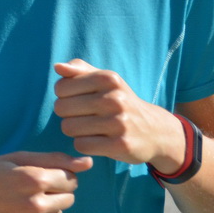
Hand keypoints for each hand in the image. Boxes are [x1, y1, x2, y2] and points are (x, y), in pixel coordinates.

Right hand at [0, 152, 90, 212]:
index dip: (57, 174)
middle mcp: (35, 205)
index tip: (39, 174)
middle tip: (28, 188)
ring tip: (18, 201)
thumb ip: (52, 159)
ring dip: (46, 208)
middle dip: (55, 191)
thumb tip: (87, 162)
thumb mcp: (12, 159)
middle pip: (68, 198)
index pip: (71, 179)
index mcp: (34, 180)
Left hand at [53, 60, 185, 170]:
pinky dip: (84, 145)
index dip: (64, 97)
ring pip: (68, 128)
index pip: (60, 88)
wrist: (155, 131)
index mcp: (108, 78)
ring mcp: (119, 122)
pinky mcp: (120, 144)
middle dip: (68, 115)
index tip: (79, 100)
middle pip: (61, 108)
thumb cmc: (120, 102)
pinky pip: (81, 145)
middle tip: (86, 117)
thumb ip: (79, 69)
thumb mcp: (105, 81)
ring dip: (75, 131)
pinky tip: (97, 141)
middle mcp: (115, 98)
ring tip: (92, 129)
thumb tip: (58, 67)